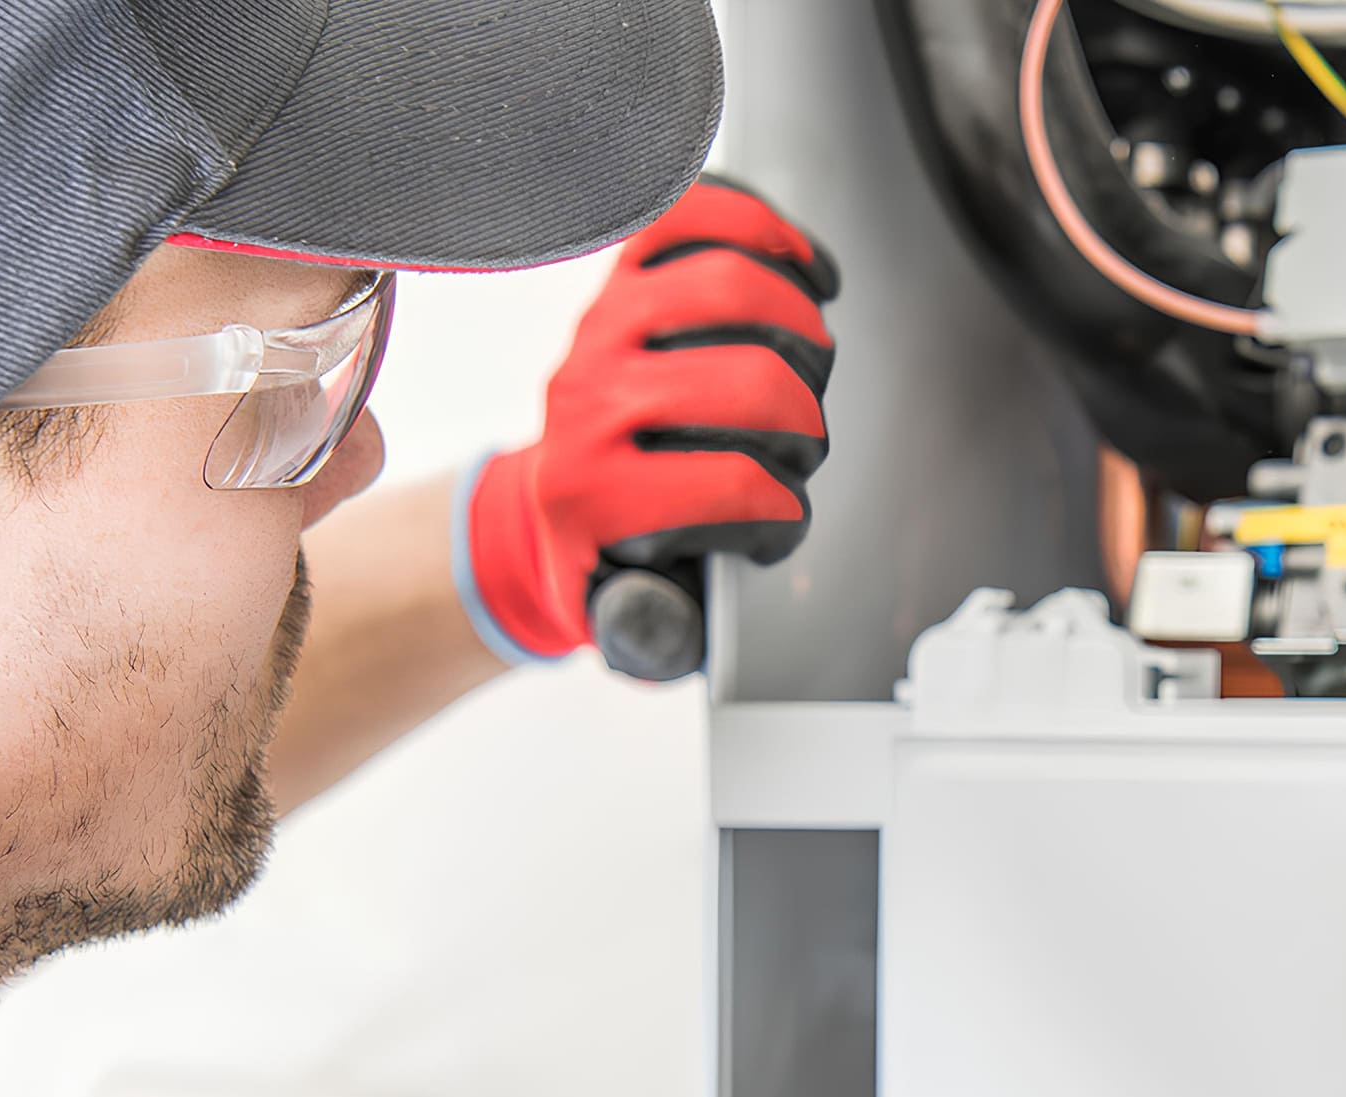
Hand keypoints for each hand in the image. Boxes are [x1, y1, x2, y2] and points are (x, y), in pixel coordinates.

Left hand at [454, 177, 838, 663]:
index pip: (731, 484)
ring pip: (734, 287)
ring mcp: (601, 327)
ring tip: (806, 373)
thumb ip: (658, 634)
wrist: (538, 511)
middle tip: (799, 449)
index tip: (779, 523)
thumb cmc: (602, 559)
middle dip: (803, 425)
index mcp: (588, 494)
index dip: (782, 511)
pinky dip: (766, 232)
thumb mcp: (623, 622)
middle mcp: (586, 400)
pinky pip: (700, 213)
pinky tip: (803, 274)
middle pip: (750, 381)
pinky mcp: (619, 275)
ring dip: (802, 333)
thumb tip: (680, 620)